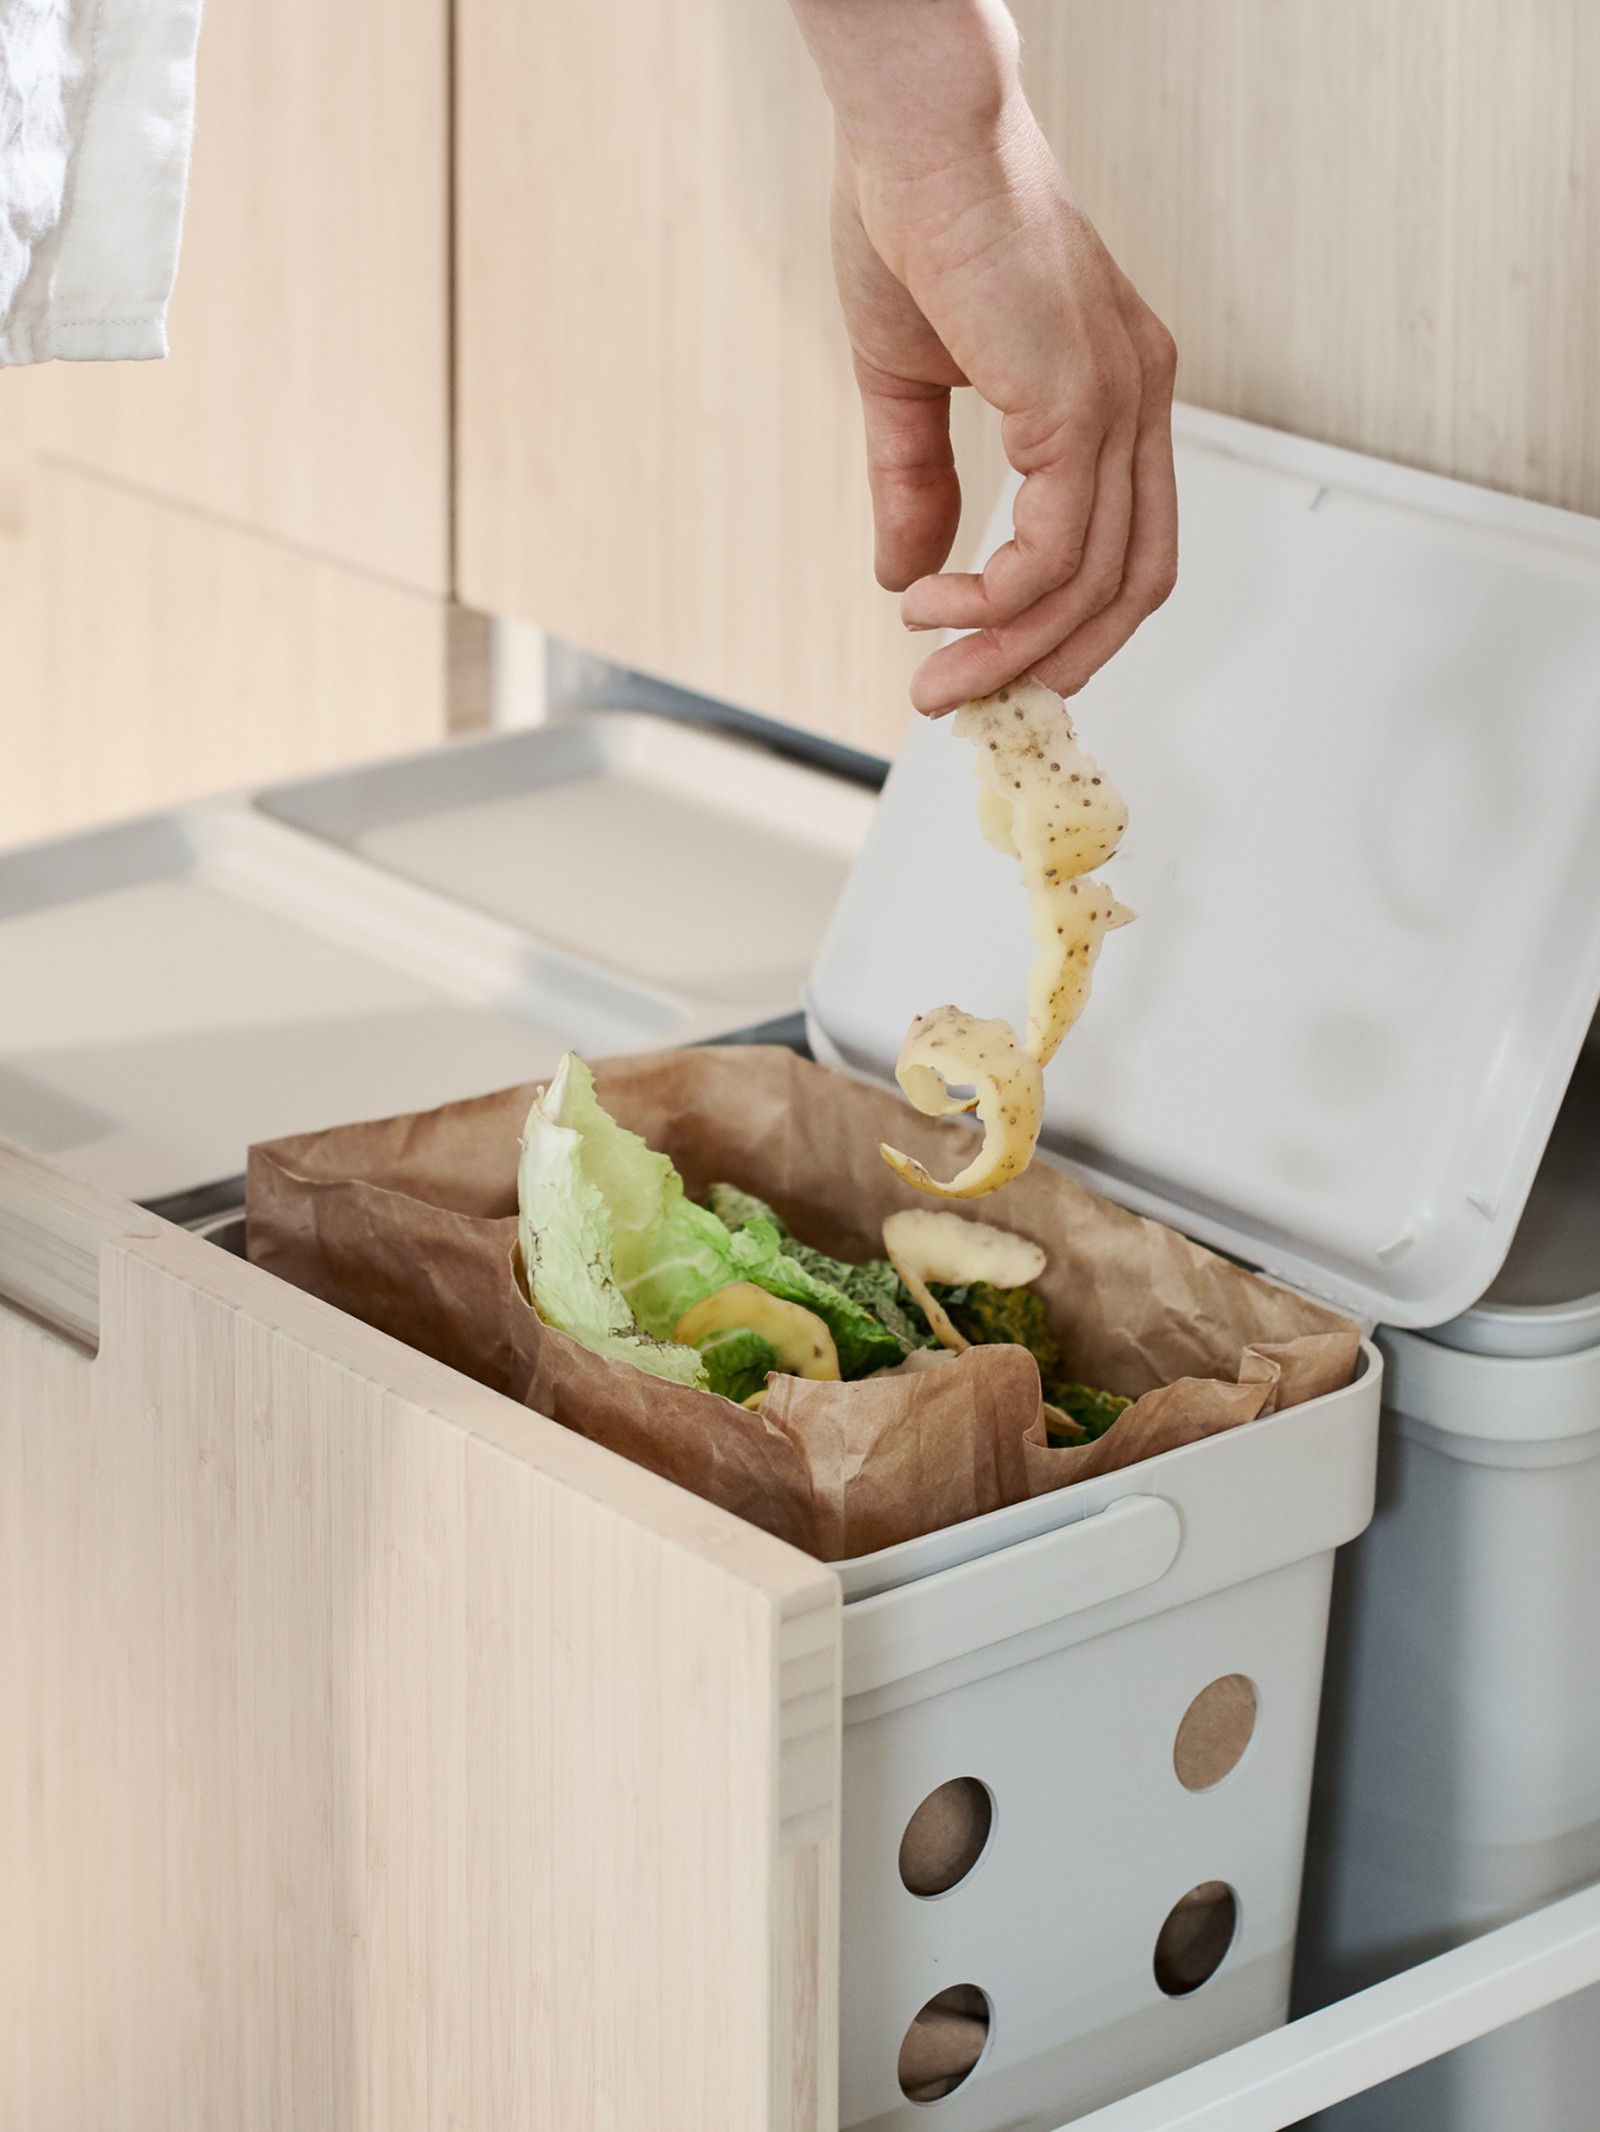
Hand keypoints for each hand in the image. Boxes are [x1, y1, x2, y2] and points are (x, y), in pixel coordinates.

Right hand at [794, 0, 1178, 714]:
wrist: (912, 137)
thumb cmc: (917, 224)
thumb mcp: (909, 386)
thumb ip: (918, 484)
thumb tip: (908, 574)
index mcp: (1114, 391)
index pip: (1125, 544)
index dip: (1066, 622)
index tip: (991, 665)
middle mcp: (1137, 399)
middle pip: (1128, 586)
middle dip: (1047, 663)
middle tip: (962, 702)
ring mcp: (1118, 401)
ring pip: (1088, 584)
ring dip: (1005, 650)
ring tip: (932, 675)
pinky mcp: (1078, 403)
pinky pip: (1051, 551)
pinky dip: (991, 601)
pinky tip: (931, 603)